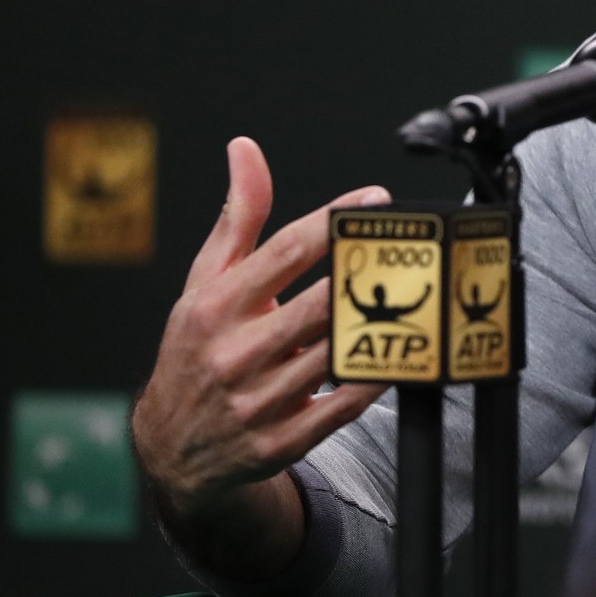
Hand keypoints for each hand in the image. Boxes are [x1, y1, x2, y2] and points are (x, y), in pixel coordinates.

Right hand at [133, 138, 389, 521]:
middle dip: (372, 273)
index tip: (377, 198)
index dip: (336, 221)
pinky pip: (347, 404)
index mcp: (215, 307)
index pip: (285, 252)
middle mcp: (235, 354)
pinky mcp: (283, 441)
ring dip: (384, 325)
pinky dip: (378, 376)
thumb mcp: (205, 281)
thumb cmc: (197, 348)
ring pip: (340, 353)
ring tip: (423, 294)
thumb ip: (238, 216)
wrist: (172, 447)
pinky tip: (404, 351)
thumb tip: (245, 149)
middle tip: (416, 248)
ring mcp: (259, 402)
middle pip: (322, 303)